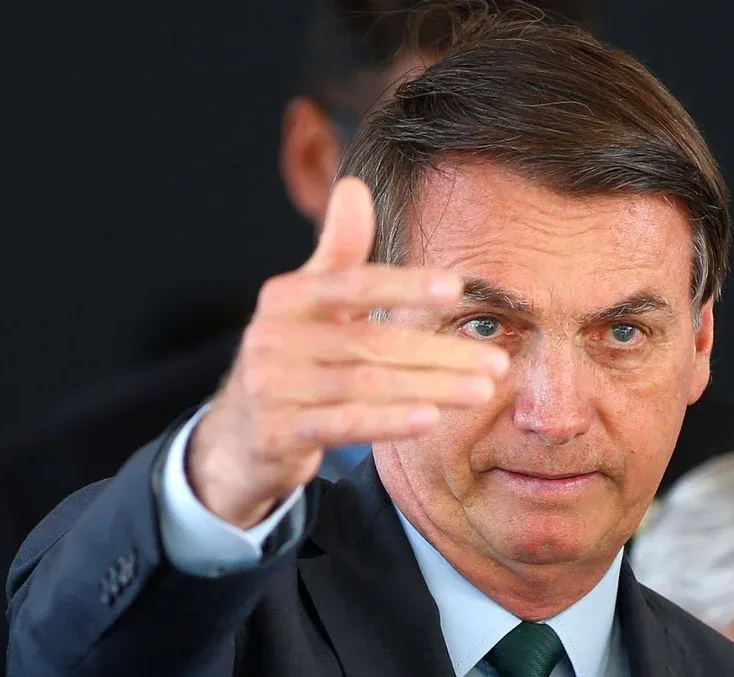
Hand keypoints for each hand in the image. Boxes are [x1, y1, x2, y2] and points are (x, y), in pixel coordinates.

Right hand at [187, 177, 509, 528]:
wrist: (237, 434)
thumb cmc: (291, 357)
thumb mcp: (308, 301)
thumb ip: (338, 249)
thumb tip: (354, 185)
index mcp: (287, 297)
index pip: (353, 285)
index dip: (404, 285)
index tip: (456, 288)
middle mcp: (272, 338)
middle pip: (371, 342)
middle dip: (440, 353)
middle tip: (497, 363)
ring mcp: (271, 387)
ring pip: (365, 386)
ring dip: (430, 388)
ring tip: (481, 391)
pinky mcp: (275, 434)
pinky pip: (342, 425)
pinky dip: (388, 422)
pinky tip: (430, 419)